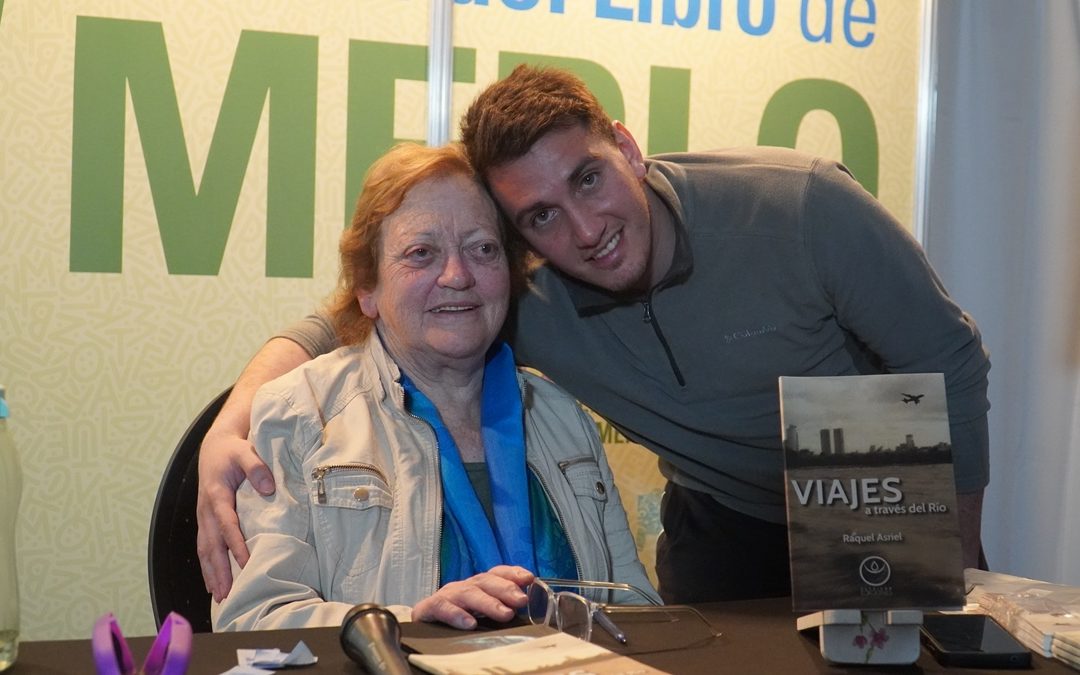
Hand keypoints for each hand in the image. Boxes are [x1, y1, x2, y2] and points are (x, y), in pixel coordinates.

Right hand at [196, 431, 274, 600]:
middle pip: (211, 545)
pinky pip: (204, 546)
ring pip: (204, 549)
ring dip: (211, 573)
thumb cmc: (233, 450)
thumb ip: (256, 467)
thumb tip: (268, 488)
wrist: (215, 446)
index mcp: (216, 494)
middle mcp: (206, 509)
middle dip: (218, 570)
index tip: (246, 564)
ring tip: (220, 596)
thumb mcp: (245, 451)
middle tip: (227, 594)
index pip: (227, 525)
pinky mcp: (206, 519)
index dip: (236, 545)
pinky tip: (213, 582)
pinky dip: (207, 566)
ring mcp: (204, 516)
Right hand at [412, 566, 534, 629]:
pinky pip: (444, 608)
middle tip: (521, 600)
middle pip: (486, 581)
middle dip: (505, 588)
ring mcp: (448, 595)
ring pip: (469, 594)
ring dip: (488, 603)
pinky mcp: (430, 608)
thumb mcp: (481, 614)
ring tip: (505, 613)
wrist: (422, 626)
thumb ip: (501, 609)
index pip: (497, 573)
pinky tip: (470, 624)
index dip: (512, 573)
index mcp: (478, 586)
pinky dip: (457, 615)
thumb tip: (528, 613)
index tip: (529, 578)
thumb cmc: (456, 619)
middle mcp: (465, 586)